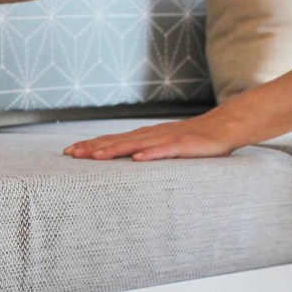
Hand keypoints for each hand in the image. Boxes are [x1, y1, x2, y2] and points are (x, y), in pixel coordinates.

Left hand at [63, 113, 243, 161]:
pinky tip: (137, 158)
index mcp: (144, 137)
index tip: (69, 152)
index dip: (90, 145)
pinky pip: (165, 150)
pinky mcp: (183, 146)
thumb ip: (145, 152)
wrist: (222, 128)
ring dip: (114, 150)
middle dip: (93, 148)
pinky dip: (150, 153)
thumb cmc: (193, 141)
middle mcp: (150, 135)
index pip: (112, 140)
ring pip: (135, 144)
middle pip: (117, 141)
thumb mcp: (164, 147)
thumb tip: (124, 163)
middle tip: (71, 154)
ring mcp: (166, 139)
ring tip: (94, 157)